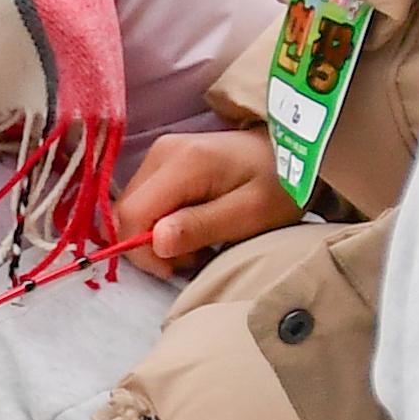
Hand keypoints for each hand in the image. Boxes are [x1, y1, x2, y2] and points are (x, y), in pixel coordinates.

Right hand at [112, 130, 301, 278]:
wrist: (290, 152)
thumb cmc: (278, 184)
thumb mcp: (248, 214)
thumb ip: (200, 226)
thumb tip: (157, 242)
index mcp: (183, 162)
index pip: (133, 214)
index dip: (143, 251)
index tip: (176, 268)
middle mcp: (162, 151)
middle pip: (128, 211)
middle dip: (150, 246)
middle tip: (191, 259)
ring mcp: (161, 152)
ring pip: (133, 208)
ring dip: (156, 237)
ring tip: (197, 245)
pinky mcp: (164, 159)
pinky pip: (145, 200)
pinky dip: (161, 223)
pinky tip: (190, 229)